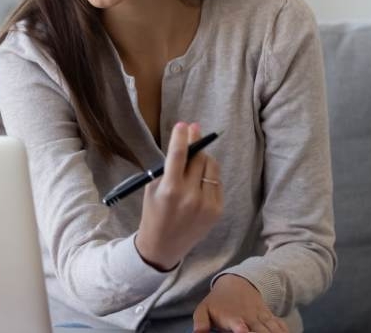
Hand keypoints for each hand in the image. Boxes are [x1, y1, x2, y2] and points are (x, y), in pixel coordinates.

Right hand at [135, 122, 222, 270]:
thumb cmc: (154, 213)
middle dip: (195, 141)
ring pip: (211, 167)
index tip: (183, 125)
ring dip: (203, 156)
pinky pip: (216, 181)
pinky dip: (209, 174)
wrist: (164, 246)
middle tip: (194, 129)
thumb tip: (184, 145)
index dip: (181, 137)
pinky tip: (200, 176)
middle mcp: (190, 196)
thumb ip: (168, 169)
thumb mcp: (153, 189)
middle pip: (198, 157)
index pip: (178, 155)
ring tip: (196, 155)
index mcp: (170, 190)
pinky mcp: (217, 210)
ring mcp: (206, 204)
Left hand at [193, 274, 287, 332]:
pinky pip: (280, 325)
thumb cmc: (217, 302)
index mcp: (232, 318)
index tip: (243, 331)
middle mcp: (249, 318)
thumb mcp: (204, 309)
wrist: (237, 283)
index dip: (241, 329)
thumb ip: (200, 322)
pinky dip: (284, 330)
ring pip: (272, 329)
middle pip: (260, 331)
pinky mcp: (269, 317)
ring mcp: (261, 318)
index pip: (238, 324)